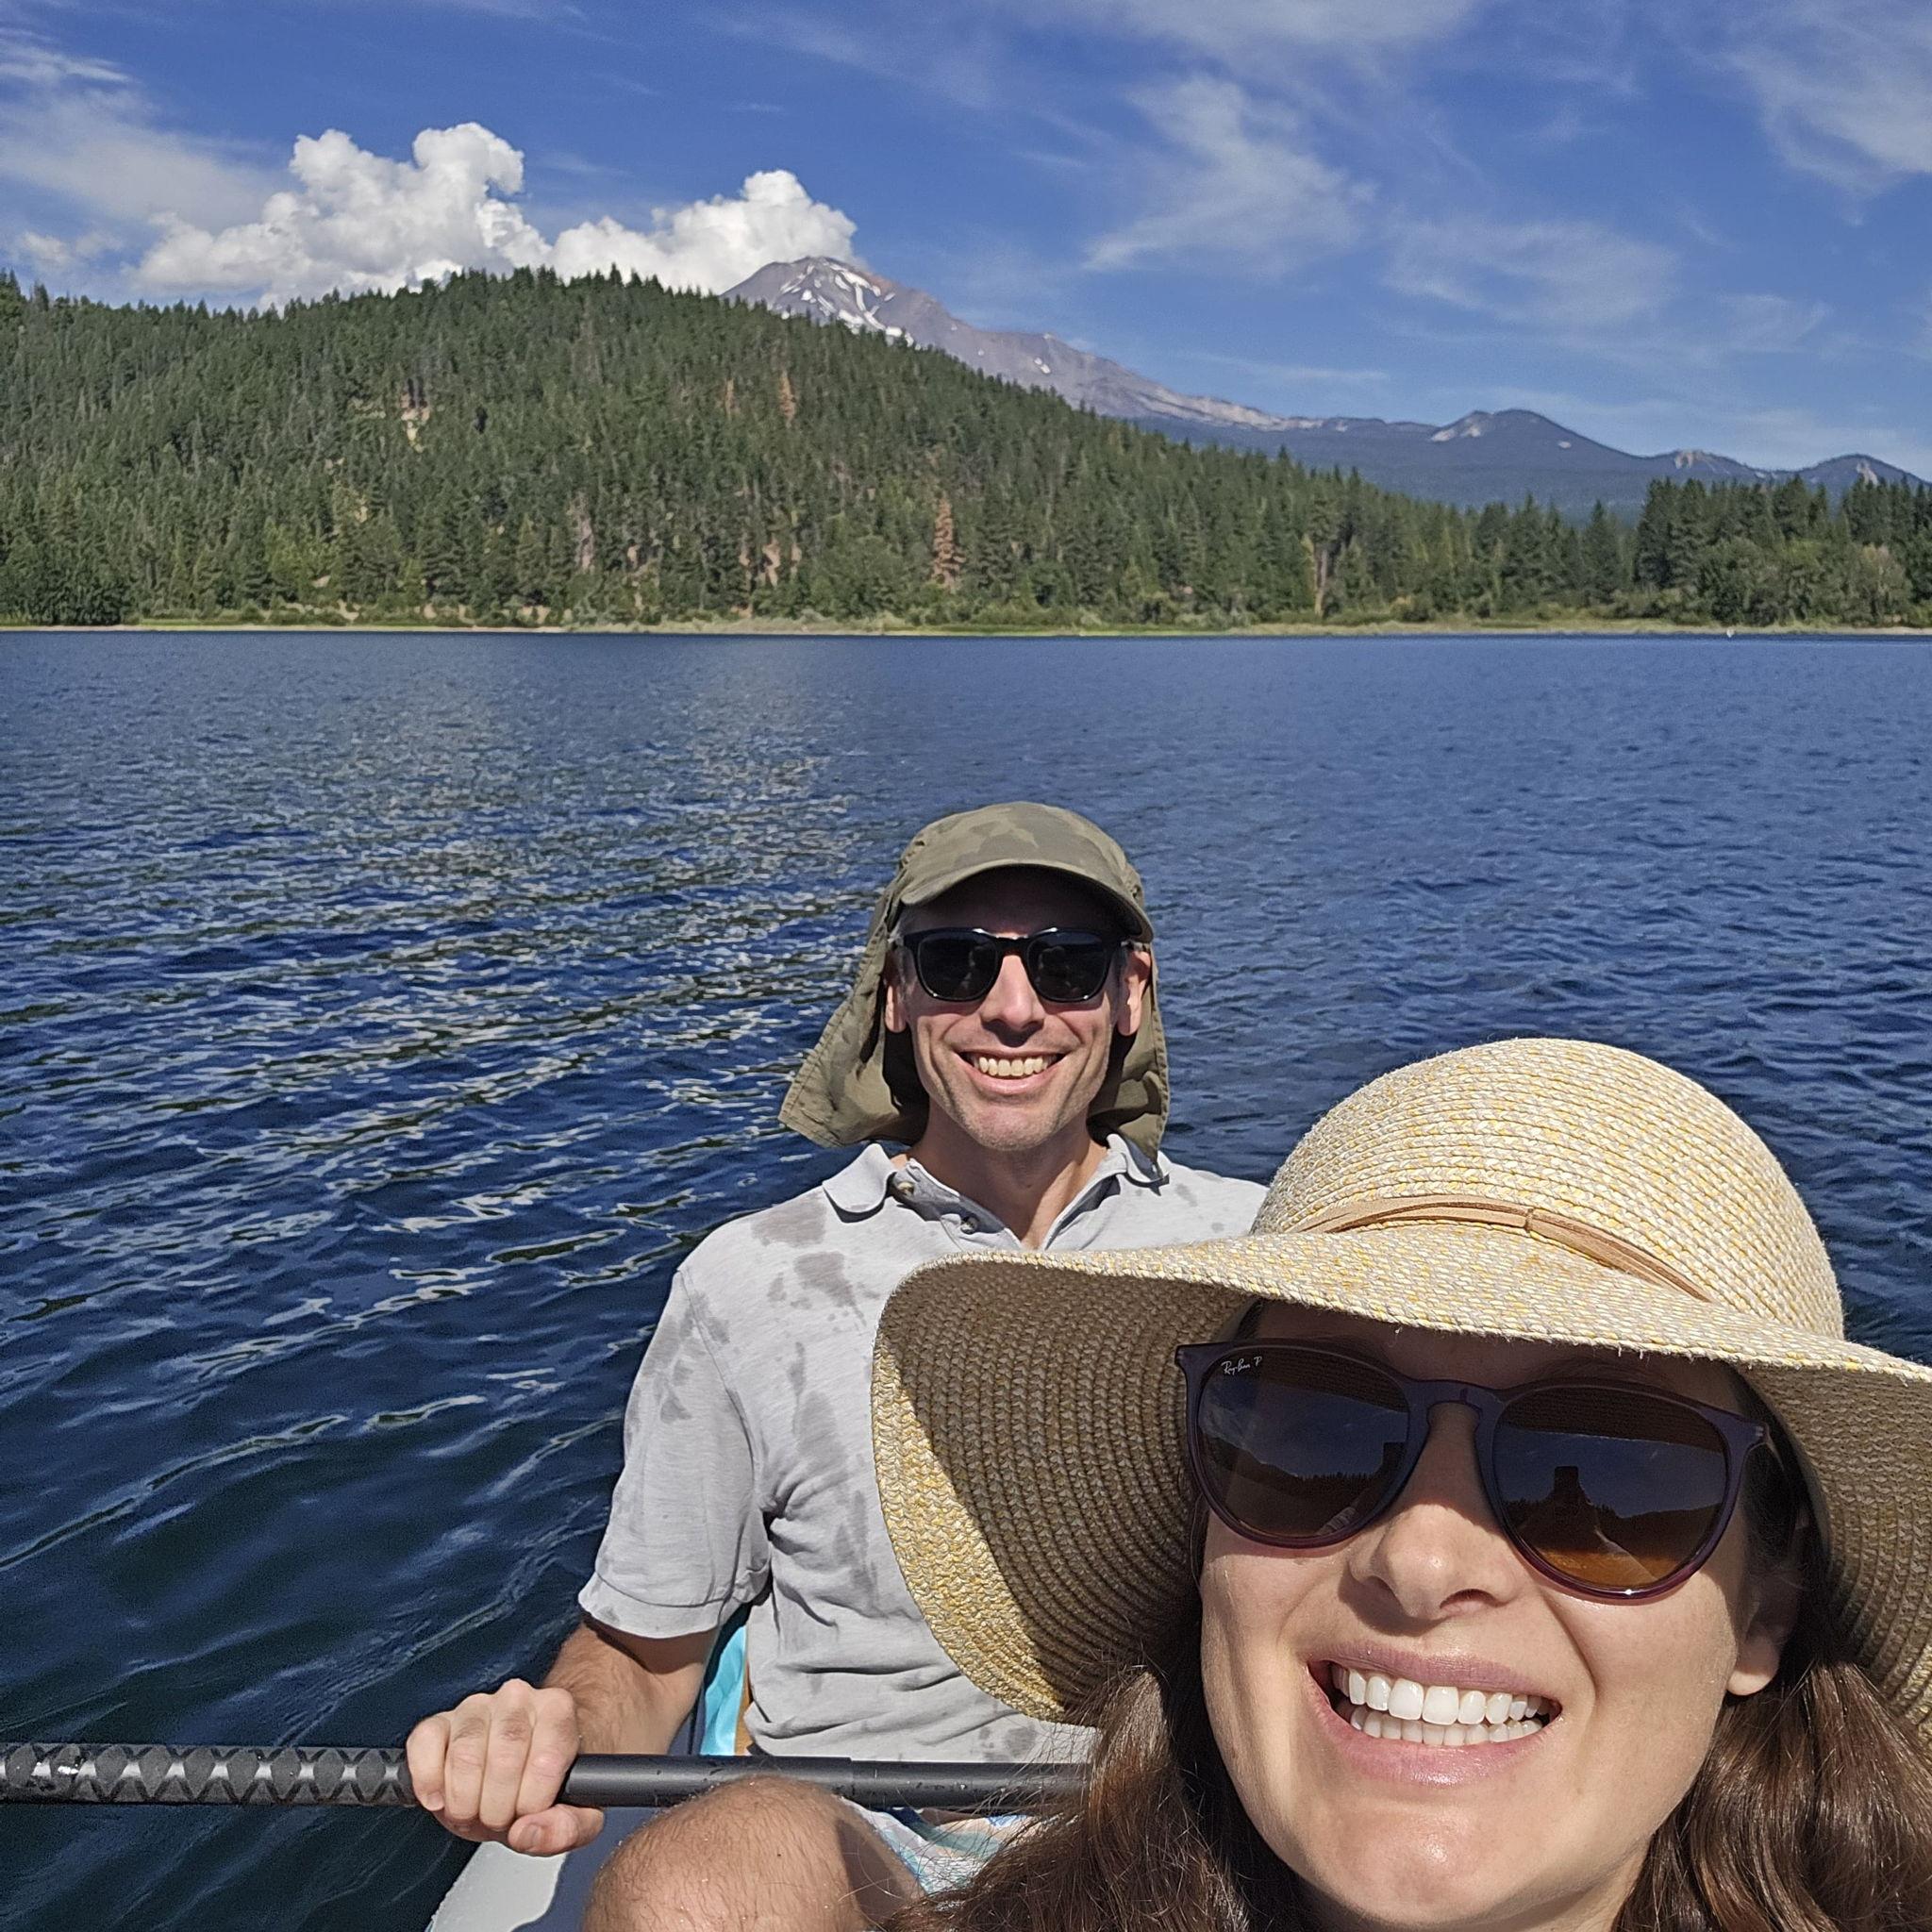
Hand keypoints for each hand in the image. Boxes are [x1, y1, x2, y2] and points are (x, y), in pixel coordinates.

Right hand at [406, 1678, 604, 1854]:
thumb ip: (568, 1827)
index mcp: (557, 1710)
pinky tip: (440, 1800)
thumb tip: (530, 1832)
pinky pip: (425, 1744)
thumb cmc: (545, 1785)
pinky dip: (428, 1782)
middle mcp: (517, 1698)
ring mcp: (475, 1706)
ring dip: (464, 1802)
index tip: (530, 1812)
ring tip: (474, 1809)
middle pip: (504, 1759)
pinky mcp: (438, 1722)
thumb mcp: (573, 1814)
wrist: (517, 1772)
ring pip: (465, 1757)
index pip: (547, 1760)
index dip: (534, 1801)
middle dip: (498, 1807)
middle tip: (499, 1817)